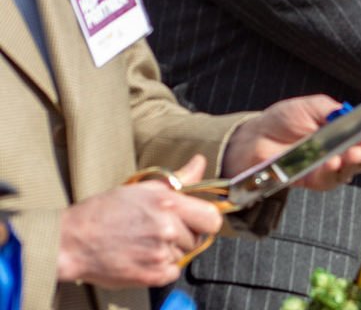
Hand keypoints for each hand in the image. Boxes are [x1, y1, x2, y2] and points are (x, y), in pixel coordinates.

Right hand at [57, 155, 224, 287]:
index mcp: (168, 204)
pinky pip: (172, 272)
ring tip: (143, 242)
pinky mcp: (152, 275)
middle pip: (197, 238)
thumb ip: (178, 180)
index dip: (205, 220)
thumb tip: (200, 162)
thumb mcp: (140, 188)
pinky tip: (141, 256)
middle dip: (184, 235)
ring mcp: (160, 254)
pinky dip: (161, 267)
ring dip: (170, 251)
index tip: (195, 221)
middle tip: (158, 231)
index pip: (212, 219)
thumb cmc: (103, 212)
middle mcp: (167, 229)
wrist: (70, 242)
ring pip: (183, 255)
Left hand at [223, 94, 360, 187]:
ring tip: (354, 152)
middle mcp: (344, 150)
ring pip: (353, 169)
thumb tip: (358, 116)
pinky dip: (334, 171)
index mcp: (347, 130)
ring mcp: (331, 168)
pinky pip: (331, 179)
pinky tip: (333, 162)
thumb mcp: (312, 107)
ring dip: (356, 161)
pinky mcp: (316, 181)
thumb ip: (334, 111)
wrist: (255, 137)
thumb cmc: (283, 119)